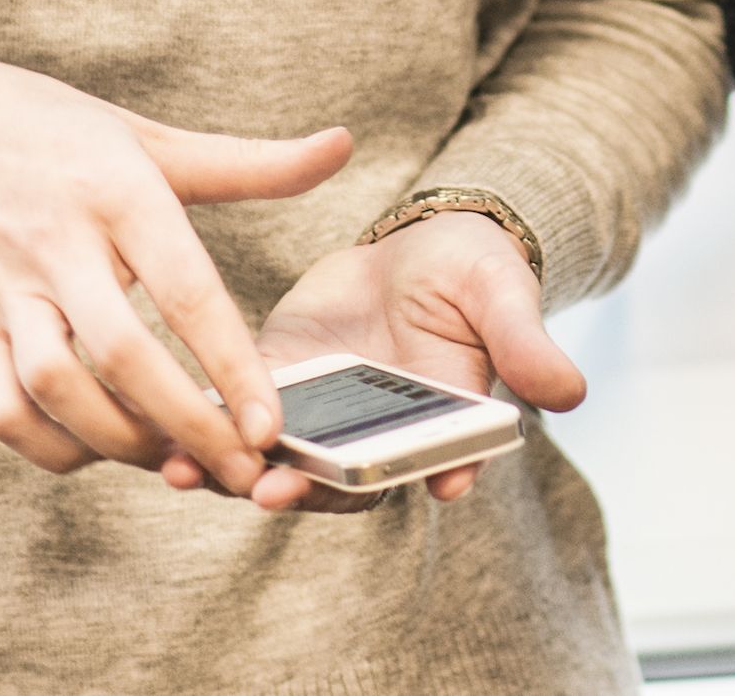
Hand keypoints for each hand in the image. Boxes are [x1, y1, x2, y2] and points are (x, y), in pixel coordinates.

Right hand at [0, 42, 351, 492]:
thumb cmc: (55, 132)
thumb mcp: (152, 140)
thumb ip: (250, 163)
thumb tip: (344, 146)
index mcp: (120, 193)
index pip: (188, 289)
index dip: (232, 362)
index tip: (272, 423)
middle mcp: (61, 245)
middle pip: (126, 353)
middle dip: (187, 423)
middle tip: (243, 468)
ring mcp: (6, 289)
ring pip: (57, 388)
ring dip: (120, 439)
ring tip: (181, 463)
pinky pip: (1, 409)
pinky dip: (52, 445)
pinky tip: (100, 450)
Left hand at [160, 209, 585, 513]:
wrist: (423, 241)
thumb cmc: (475, 273)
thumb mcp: (504, 298)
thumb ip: (525, 346)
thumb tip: (572, 391)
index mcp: (436, 423)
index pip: (424, 466)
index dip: (411, 479)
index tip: (412, 486)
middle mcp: (373, 434)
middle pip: (335, 481)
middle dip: (300, 491)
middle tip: (269, 493)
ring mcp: (322, 414)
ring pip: (275, 460)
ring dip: (232, 473)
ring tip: (188, 471)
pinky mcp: (274, 379)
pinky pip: (232, 416)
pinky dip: (199, 429)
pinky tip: (162, 431)